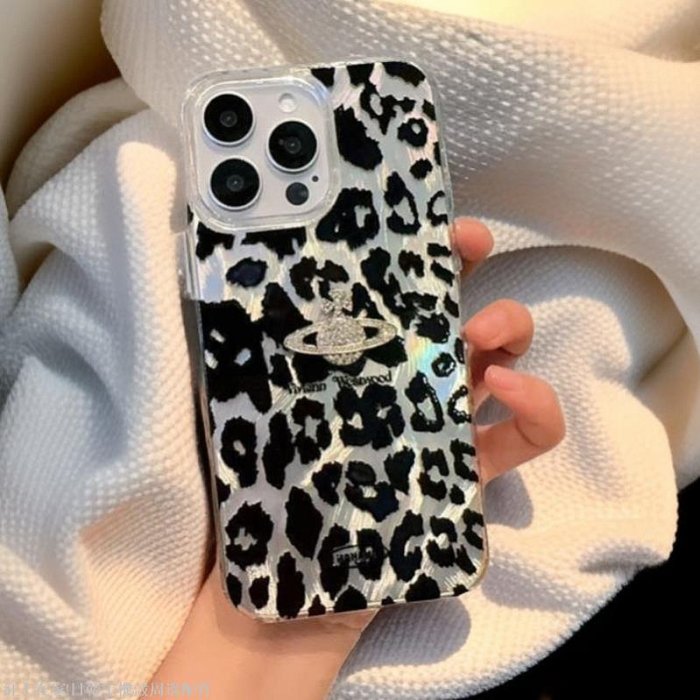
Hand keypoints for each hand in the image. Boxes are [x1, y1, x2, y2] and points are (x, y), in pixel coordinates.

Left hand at [151, 217, 564, 698]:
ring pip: (504, 359)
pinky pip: (527, 436)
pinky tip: (505, 392)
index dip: (417, 246)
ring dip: (509, 327)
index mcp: (359, 353)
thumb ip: (239, 332)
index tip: (423, 214)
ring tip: (484, 332)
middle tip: (466, 246)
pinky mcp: (472, 471)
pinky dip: (535, 407)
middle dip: (473, 268)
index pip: (397, 287)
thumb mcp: (242, 391)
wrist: (284, 573)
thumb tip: (214, 257)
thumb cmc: (258, 478)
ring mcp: (446, 422)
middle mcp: (408, 377)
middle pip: (456, 307)